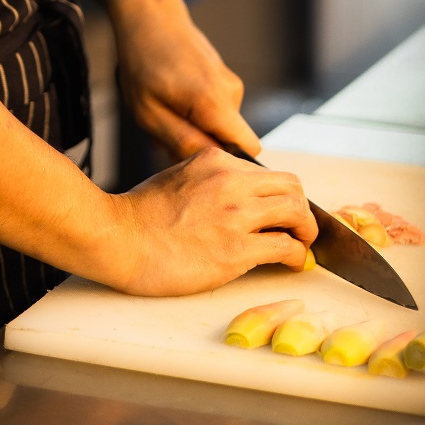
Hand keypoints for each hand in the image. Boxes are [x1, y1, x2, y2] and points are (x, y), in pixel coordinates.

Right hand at [110, 146, 316, 295]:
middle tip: (300, 229)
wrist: (119, 240)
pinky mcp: (235, 249)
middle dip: (302, 209)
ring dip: (306, 231)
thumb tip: (239, 195)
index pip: (267, 173)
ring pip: (297, 212)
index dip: (281, 195)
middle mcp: (230, 182)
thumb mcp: (179, 176)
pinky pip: (285, 247)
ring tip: (301, 245)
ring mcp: (235, 215)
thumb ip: (210, 179)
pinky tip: (291, 263)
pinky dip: (297, 256)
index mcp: (216, 162)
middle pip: (292, 187)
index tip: (282, 213)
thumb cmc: (140, 215)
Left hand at [111, 0, 259, 157]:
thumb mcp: (147, 111)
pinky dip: (195, 113)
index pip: (249, 149)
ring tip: (164, 109)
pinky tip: (172, 96)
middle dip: (201, 146)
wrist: (150, 15)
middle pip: (230, 142)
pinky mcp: (225, 79)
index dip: (227, 164)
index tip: (198, 163)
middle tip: (165, 132)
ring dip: (193, 127)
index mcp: (214, 102)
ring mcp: (231, 84)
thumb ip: (181, 141)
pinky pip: (215, 111)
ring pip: (219, 127)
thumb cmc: (142, 62)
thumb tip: (211, 165)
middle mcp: (232, 93)